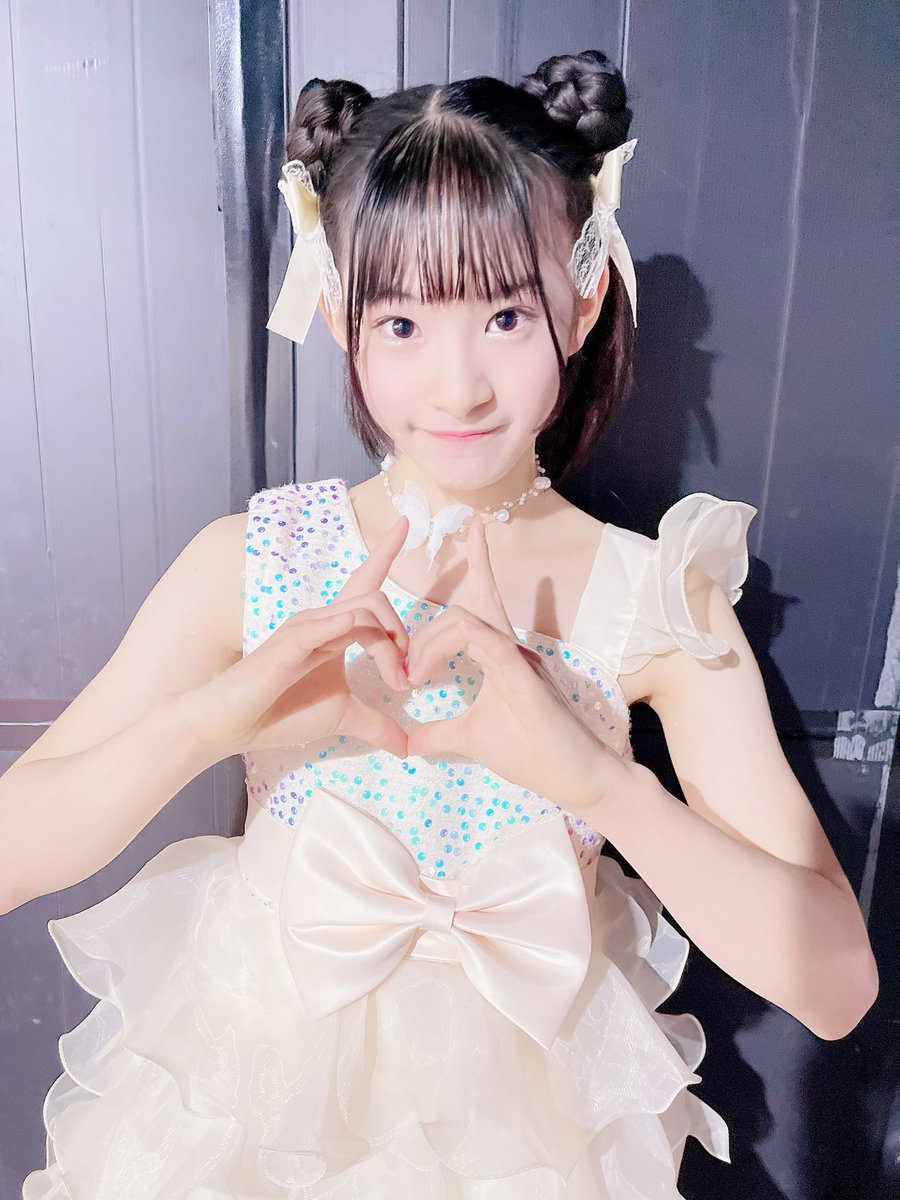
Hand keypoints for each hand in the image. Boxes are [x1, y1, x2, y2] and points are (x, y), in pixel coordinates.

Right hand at [177, 515, 412, 761]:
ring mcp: (303, 630)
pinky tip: (353, 625)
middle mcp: (322, 620)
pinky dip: (340, 622)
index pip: (365, 581)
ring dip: (389, 645)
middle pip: (378, 601)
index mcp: (336, 629)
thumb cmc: (281, 714)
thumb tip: (409, 747)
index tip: (407, 522)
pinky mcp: (285, 647)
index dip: (386, 551)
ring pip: (362, 611)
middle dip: (403, 637)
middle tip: (407, 681)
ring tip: (395, 682)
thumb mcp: (344, 718)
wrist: (231, 726)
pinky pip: (318, 626)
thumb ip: (378, 725)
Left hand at [404, 518, 631, 811]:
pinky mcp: (524, 679)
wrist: (580, 781)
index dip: (479, 565)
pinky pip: (487, 642)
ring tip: (411, 679)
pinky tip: (430, 664)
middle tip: (405, 672)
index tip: (472, 530)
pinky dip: (455, 643)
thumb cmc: (534, 755)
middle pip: (472, 605)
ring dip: (430, 644)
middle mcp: (512, 649)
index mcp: (501, 657)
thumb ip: (440, 734)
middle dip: (426, 630)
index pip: (483, 602)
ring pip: (468, 620)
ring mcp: (520, 661)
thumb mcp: (472, 740)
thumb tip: (409, 742)